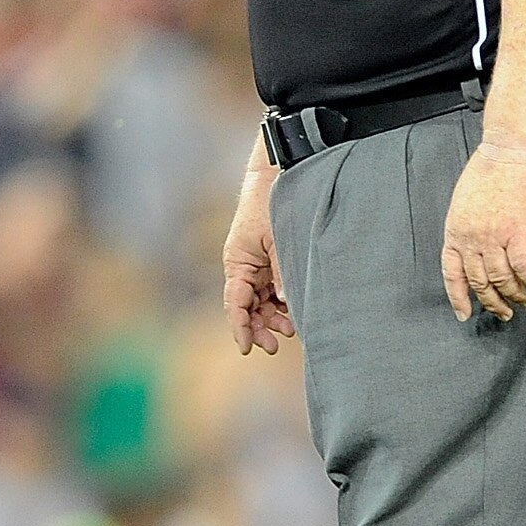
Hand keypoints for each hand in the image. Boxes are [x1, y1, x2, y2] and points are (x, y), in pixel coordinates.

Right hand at [223, 167, 294, 354]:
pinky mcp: (270, 264)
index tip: (246, 348)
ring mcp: (257, 267)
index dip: (240, 327)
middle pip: (246, 308)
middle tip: (274, 346)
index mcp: (236, 262)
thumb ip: (282, 270)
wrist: (277, 177)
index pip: (234, 303)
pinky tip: (291, 312)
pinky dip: (279, 304)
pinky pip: (271, 291)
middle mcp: (243, 268)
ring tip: (289, 329)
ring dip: (271, 318)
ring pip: (260, 302)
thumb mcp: (277, 239)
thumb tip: (285, 301)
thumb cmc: (271, 203)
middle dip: (258, 328)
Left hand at [442, 136, 525, 320]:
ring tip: (525, 300)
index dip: (458, 297)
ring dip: (515, 294)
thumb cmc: (489, 172)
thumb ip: (467, 230)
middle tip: (504, 312)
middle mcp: (472, 238)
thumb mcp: (464, 204)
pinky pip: (524, 266)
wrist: (509, 152)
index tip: (465, 314)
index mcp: (455, 232)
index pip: (452, 273)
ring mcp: (494, 236)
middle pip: (480, 282)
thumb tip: (477, 252)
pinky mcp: (519, 231)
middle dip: (493, 302)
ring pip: (502, 279)